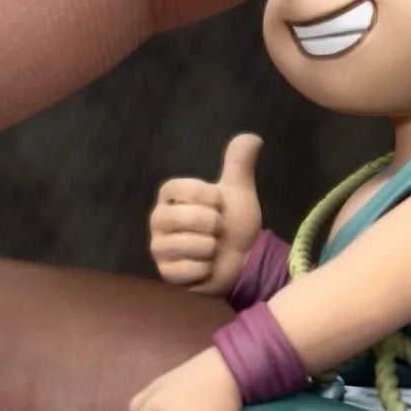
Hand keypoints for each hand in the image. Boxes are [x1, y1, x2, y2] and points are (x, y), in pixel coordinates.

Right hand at [150, 132, 264, 295]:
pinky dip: (205, 269)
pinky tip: (207, 266)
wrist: (243, 260)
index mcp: (169, 196)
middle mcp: (158, 220)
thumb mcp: (238, 191)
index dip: (207, 196)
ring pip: (189, 244)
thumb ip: (239, 163)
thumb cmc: (234, 224)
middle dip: (214, 224)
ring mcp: (159, 248)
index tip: (219, 204)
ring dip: (212, 248)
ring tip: (213, 249)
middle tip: (218, 229)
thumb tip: (253, 137)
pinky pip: (188, 269)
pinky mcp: (166, 273)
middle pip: (185, 216)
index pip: (180, 187)